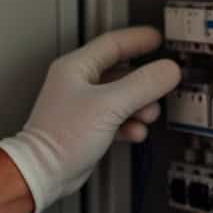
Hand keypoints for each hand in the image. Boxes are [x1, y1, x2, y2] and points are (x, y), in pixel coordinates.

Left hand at [0, 27, 179, 212]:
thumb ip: (142, 84)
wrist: (44, 172)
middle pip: (120, 72)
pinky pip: (116, 119)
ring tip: (148, 114)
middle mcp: (78, 84)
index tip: (157, 40)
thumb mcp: (109, 104)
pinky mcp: (87, 128)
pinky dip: (129, 124)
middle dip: (144, 82)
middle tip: (161, 83)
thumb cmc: (61, 137)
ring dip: (139, 106)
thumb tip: (168, 70)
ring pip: (121, 98)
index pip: (112, 43)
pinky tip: (135, 132)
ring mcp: (83, 106)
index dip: (137, 40)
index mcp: (76, 68)